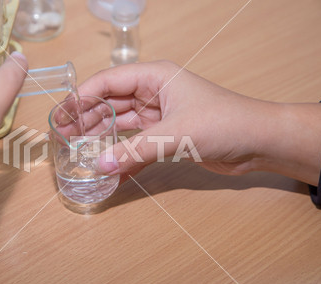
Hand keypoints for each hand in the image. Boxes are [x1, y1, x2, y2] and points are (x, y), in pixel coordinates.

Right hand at [78, 61, 320, 184]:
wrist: (259, 142)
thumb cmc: (223, 123)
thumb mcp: (176, 133)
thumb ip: (136, 150)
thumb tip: (101, 166)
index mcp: (154, 77)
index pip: (108, 82)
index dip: (81, 98)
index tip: (60, 117)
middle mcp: (153, 93)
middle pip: (110, 103)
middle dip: (86, 120)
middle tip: (63, 138)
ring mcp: (158, 116)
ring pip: (121, 125)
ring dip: (101, 138)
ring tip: (78, 153)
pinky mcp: (165, 137)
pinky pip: (136, 144)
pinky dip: (123, 156)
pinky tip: (108, 170)